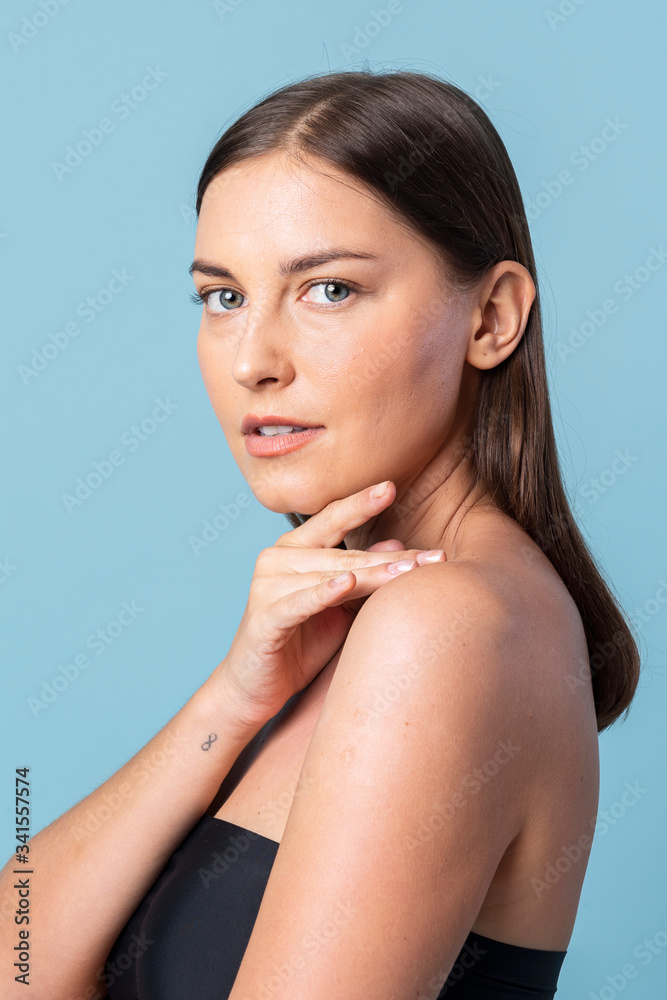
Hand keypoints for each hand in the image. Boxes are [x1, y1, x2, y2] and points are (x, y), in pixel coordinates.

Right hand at [214, 480, 446, 730]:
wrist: (255, 687)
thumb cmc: (300, 643)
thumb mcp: (341, 605)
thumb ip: (363, 574)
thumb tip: (399, 542)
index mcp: (295, 548)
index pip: (333, 519)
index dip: (361, 503)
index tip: (392, 486)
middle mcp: (277, 558)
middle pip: (345, 553)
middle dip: (392, 558)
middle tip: (435, 557)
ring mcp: (267, 586)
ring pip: (329, 574)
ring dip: (372, 576)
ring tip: (410, 574)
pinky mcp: (264, 617)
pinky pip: (299, 601)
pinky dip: (323, 593)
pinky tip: (347, 584)